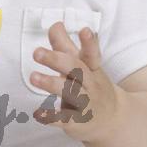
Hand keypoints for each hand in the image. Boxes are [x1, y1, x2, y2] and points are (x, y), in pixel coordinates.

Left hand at [29, 22, 122, 142]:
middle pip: (76, 69)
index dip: (89, 42)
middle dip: (56, 60)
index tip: (84, 30)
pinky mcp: (77, 122)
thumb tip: (55, 24)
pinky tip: (38, 113)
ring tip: (33, 77)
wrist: (113, 120)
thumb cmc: (91, 86)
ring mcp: (85, 103)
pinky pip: (64, 119)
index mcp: (91, 68)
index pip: (92, 54)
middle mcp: (90, 84)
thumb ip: (65, 46)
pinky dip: (51, 116)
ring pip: (70, 92)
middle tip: (36, 53)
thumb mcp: (82, 66)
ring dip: (51, 84)